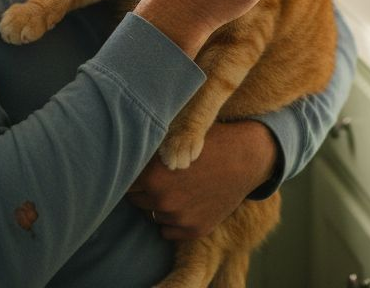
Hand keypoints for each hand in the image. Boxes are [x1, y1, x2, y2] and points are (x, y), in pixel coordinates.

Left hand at [126, 120, 277, 239]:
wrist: (248, 157)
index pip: (125, 181)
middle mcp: (163, 200)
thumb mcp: (178, 138)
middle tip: (163, 176)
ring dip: (160, 204)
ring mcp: (179, 218)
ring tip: (180, 187)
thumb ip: (150, 151)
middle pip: (136, 200)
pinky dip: (173, 220)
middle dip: (146, 189)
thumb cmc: (211, 141)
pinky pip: (167, 231)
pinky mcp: (194, 230)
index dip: (132, 173)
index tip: (143, 168)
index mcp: (153, 175)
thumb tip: (121, 154)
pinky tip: (188, 202)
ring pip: (153, 215)